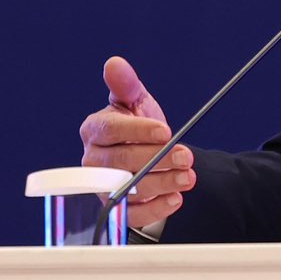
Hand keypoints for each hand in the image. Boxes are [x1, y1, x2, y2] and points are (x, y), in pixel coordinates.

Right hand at [79, 56, 195, 228]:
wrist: (144, 156)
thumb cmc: (135, 126)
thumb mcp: (134, 101)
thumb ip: (126, 84)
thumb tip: (115, 64)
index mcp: (94, 130)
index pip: (112, 130)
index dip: (138, 131)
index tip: (166, 131)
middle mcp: (92, 160)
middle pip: (122, 162)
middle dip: (158, 159)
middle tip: (186, 157)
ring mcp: (101, 187)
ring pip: (129, 189)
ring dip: (162, 184)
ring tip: (187, 177)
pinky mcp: (115, 210)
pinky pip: (133, 215)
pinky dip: (156, 209)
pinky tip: (176, 198)